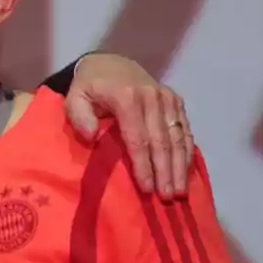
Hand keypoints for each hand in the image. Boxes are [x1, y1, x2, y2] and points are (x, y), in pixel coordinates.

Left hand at [64, 53, 193, 198]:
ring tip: (180, 192)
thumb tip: (91, 137)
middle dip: (166, 171)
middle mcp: (152, 97)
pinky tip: (187, 172)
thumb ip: (79, 116)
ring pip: (178, 137)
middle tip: (168, 198)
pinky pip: (185, 129)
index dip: (143, 165)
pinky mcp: (176, 101)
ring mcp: (167, 98)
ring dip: (180, 166)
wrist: (110, 64)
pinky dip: (187, 152)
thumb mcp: (74, 97)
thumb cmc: (89, 87)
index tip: (147, 188)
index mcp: (127, 98)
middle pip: (162, 141)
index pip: (138, 138)